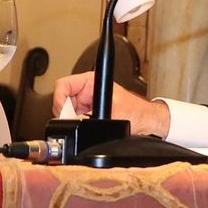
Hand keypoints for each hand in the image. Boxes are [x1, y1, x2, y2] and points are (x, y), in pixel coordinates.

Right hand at [51, 72, 170, 137]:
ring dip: (71, 119)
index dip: (59, 99)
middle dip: (65, 112)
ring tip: (84, 124)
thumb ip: (92, 118)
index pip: (63, 85)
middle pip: (62, 99)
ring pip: (66, 110)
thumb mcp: (113, 114)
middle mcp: (88, 89)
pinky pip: (74, 118)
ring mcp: (87, 101)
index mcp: (92, 81)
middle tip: (74, 121)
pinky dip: (76, 124)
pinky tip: (86, 127)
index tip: (63, 112)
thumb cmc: (138, 112)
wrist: (147, 122)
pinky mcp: (88, 112)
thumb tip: (76, 121)